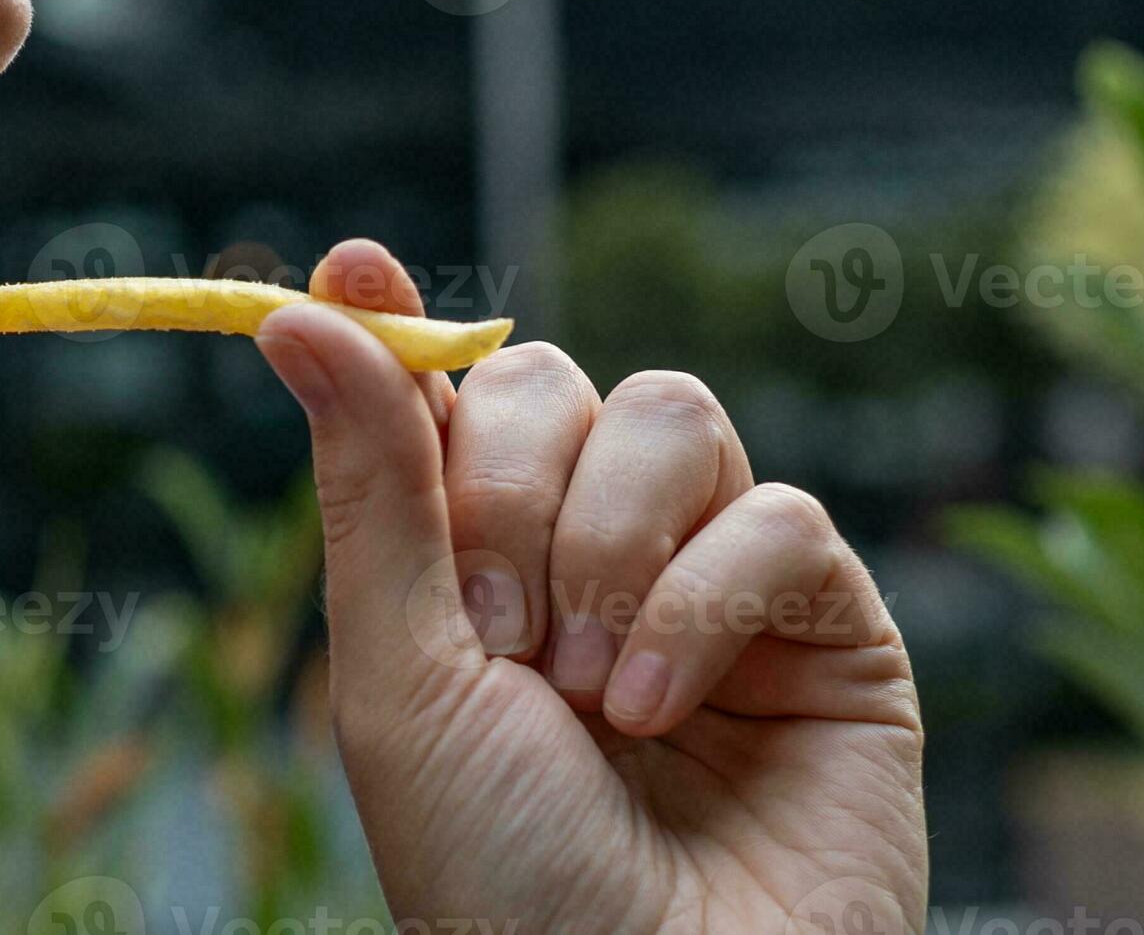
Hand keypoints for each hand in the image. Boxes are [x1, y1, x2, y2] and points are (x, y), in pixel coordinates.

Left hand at [251, 240, 926, 933]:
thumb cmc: (502, 882)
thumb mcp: (400, 679)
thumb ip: (375, 484)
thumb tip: (310, 298)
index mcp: (474, 582)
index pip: (450, 404)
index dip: (405, 333)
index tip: (345, 270)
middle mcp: (595, 568)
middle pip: (561, 385)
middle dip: (514, 489)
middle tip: (501, 639)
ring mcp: (717, 594)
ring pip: (676, 417)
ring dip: (611, 543)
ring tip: (591, 690)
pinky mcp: (833, 631)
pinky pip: (778, 517)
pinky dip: (705, 602)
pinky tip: (666, 709)